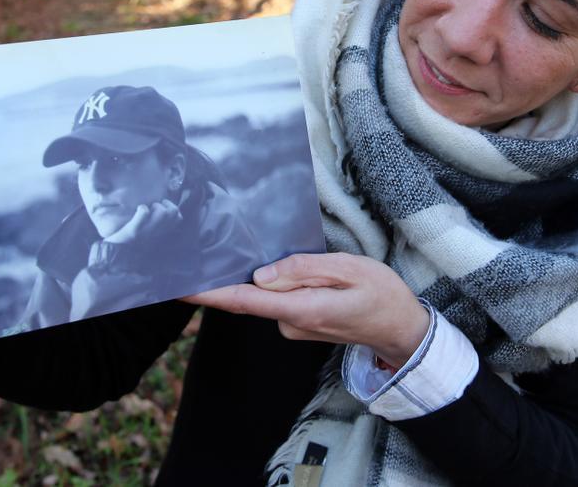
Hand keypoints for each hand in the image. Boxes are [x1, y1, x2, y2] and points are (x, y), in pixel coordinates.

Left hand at [101, 194, 185, 244]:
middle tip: (153, 208)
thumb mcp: (146, 238)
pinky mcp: (133, 231)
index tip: (162, 207)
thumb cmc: (129, 246)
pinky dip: (142, 209)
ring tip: (146, 210)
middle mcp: (156, 234)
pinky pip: (144, 214)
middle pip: (173, 213)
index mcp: (160, 235)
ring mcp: (146, 233)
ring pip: (163, 212)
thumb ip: (154, 228)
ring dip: (155, 206)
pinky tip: (137, 210)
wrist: (115, 259)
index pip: (178, 218)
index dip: (173, 208)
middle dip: (165, 204)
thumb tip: (157, 212)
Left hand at [184, 253, 429, 368]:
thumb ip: (303, 270)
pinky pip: (279, 301)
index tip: (176, 286)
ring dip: (269, 277)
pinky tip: (298, 273)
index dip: (207, 293)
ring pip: (268, 295)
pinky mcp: (299, 325)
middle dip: (233, 273)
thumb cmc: (382, 295)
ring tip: (291, 258)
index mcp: (302, 309)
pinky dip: (280, 285)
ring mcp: (294, 328)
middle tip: (215, 247)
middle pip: (251, 295)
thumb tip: (261, 275)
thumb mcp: (350, 269)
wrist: (402, 330)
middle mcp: (291, 324)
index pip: (243, 301)